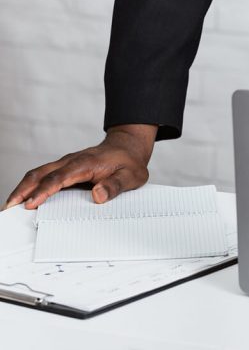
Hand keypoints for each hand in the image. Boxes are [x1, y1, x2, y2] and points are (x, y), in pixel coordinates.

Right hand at [4, 124, 157, 210]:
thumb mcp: (131, 177)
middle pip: (40, 173)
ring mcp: (66, 164)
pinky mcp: (64, 168)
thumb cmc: (129, 163)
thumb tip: (98, 195)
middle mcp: (71, 161)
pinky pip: (43, 175)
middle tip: (9, 208)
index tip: (30, 204)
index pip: (59, 177)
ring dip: (22, 188)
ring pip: (37, 173)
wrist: (128, 147)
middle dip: (22, 190)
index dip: (43, 191)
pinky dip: (30, 186)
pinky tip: (24, 199)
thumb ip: (115, 186)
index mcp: (85, 164)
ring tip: (10, 206)